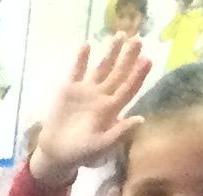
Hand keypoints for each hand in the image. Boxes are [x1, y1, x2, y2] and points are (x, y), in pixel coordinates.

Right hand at [27, 36, 147, 181]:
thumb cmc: (79, 153)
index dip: (138, 75)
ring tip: (119, 35)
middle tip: (138, 40)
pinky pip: (76, 71)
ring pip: (101, 67)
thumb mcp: (99, 146)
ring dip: (110, 52)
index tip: (147, 60)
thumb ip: (119, 133)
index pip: (128, 88)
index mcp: (111, 109)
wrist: (55, 153)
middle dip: (128, 57)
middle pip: (118, 73)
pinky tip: (86, 46)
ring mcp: (86, 91)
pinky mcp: (69, 90)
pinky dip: (81, 59)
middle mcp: (102, 96)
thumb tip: (141, 119)